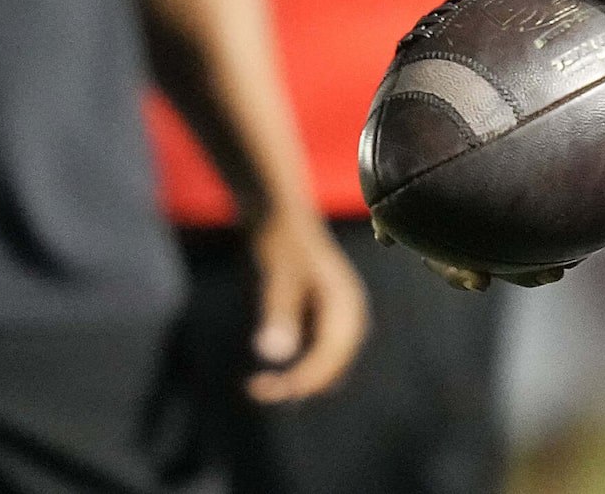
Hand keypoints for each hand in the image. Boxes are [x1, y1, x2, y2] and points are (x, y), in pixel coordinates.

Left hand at [244, 209, 369, 401]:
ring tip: (256, 387)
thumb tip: (275, 355)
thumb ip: (279, 310)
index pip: (332, 357)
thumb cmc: (279, 240)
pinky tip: (265, 374)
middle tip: (256, 390)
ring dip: (295, 383)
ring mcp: (336, 322)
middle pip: (333, 369)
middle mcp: (349, 318)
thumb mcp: (277, 273)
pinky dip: (293, 371)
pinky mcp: (320, 324)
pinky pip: (314, 359)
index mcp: (347, 305)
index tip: (270, 389)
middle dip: (299, 385)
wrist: (277, 215)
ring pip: (324, 369)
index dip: (303, 379)